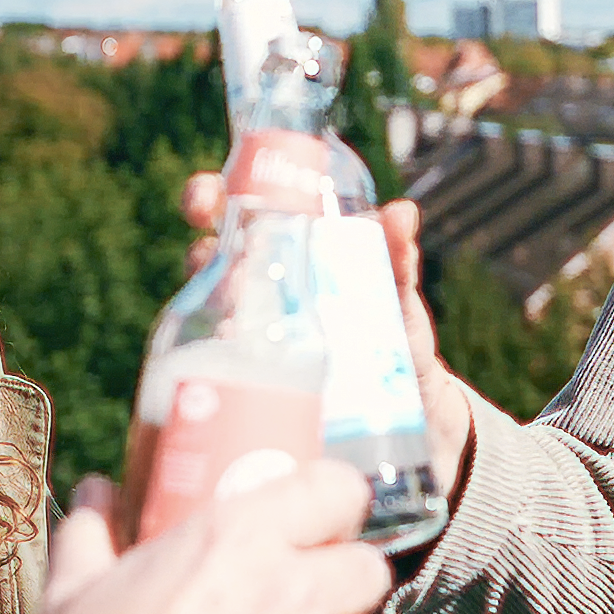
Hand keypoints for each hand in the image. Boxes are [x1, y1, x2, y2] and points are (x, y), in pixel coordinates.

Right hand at [183, 170, 472, 496]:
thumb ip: (398, 260)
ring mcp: (252, 342)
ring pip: (209, 317)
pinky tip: (225, 371)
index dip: (212, 196)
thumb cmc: (400, 342)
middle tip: (207, 253)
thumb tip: (402, 211)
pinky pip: (221, 376)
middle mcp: (260, 294)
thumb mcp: (398, 300)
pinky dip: (216, 370)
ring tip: (232, 315)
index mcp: (290, 254)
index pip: (238, 214)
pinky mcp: (254, 389)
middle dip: (199, 249)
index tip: (210, 195)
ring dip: (211, 312)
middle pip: (209, 261)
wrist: (414, 418)